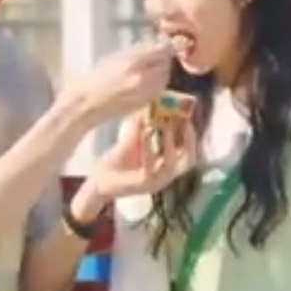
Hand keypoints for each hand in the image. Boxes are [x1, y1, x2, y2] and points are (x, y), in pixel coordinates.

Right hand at [65, 41, 173, 123]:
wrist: (88, 104)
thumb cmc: (96, 78)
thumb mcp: (115, 57)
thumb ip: (137, 51)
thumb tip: (155, 45)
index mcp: (133, 63)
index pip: (161, 51)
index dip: (165, 46)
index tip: (164, 43)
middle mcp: (143, 79)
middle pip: (165, 64)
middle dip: (163, 58)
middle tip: (156, 54)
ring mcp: (146, 93)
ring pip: (164, 77)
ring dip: (161, 70)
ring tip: (150, 66)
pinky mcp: (146, 102)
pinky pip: (159, 88)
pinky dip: (157, 81)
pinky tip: (146, 79)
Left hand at [83, 111, 198, 202]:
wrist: (98, 182)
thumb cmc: (117, 163)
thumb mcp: (132, 141)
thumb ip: (141, 127)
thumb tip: (148, 104)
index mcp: (166, 167)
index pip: (188, 153)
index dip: (192, 136)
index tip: (187, 116)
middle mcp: (165, 177)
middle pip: (188, 160)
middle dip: (189, 140)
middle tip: (184, 120)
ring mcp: (155, 183)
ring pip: (171, 164)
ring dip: (169, 143)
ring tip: (165, 124)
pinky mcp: (141, 186)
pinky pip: (150, 167)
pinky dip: (149, 149)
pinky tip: (145, 134)